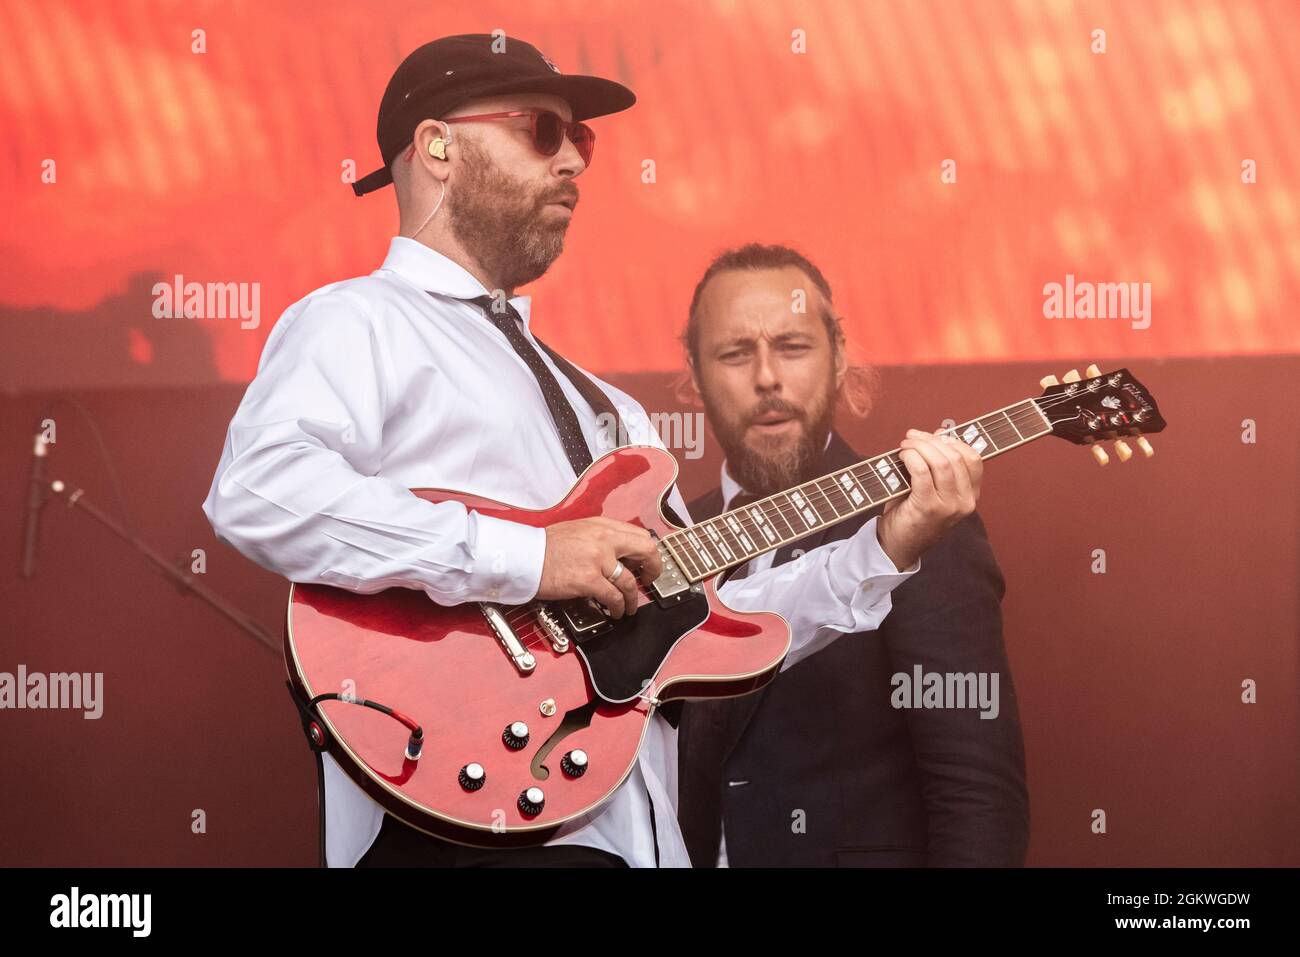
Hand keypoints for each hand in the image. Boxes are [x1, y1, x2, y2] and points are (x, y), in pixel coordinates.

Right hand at [536, 517, 663, 617]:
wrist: (525, 557)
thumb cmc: (545, 547)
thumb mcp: (578, 531)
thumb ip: (601, 539)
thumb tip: (620, 555)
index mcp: (602, 526)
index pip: (639, 535)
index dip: (648, 552)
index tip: (646, 563)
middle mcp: (604, 539)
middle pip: (645, 550)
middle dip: (654, 568)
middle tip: (649, 580)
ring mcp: (598, 560)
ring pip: (630, 581)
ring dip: (633, 598)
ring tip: (630, 606)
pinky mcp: (589, 580)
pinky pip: (614, 597)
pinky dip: (619, 607)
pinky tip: (616, 612)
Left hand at [876, 429, 982, 569]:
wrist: (898, 545)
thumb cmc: (913, 512)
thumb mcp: (932, 486)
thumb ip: (939, 462)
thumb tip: (941, 433)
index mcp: (971, 495)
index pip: (973, 458)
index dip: (953, 441)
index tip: (933, 435)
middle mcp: (965, 502)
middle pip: (955, 457)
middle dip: (931, 441)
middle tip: (912, 438)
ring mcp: (949, 507)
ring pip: (941, 462)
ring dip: (920, 447)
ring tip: (905, 446)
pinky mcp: (929, 508)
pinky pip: (922, 472)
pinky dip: (911, 458)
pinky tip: (902, 456)